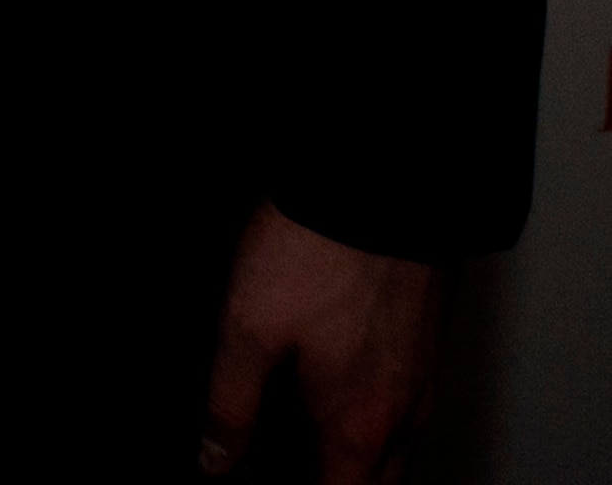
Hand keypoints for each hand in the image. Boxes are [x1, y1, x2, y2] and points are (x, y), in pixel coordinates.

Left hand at [201, 202, 446, 481]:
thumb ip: (230, 402)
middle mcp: (402, 412)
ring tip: (311, 434)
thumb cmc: (319, 252)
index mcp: (357, 425)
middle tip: (295, 462)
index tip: (263, 480)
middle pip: (376, 484)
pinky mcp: (426, 338)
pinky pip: (407, 402)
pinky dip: (376, 413)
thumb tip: (215, 458)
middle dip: (339, 483)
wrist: (381, 186)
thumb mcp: (248, 327)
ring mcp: (422, 376)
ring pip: (399, 447)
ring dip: (361, 456)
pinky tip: (343, 381)